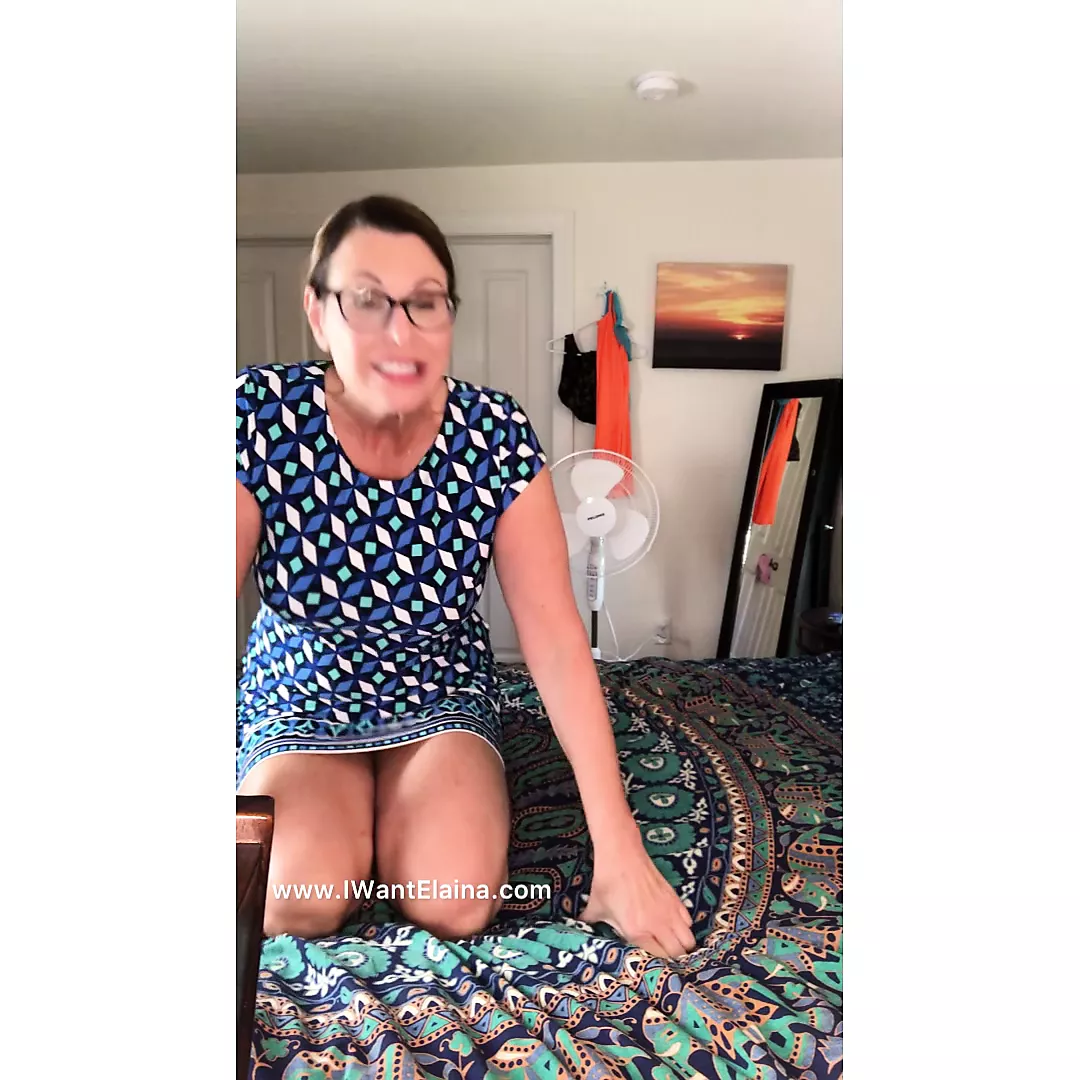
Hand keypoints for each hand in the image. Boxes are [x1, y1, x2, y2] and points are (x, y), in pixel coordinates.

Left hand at [580, 836, 695, 958]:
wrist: (621, 854)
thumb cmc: (606, 881)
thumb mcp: (595, 907)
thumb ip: (590, 925)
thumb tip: (578, 931)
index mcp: (637, 931)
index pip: (657, 959)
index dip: (655, 964)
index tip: (651, 964)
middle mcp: (657, 924)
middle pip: (677, 953)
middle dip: (671, 958)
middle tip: (662, 956)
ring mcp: (669, 911)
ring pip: (687, 940)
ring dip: (681, 944)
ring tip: (671, 944)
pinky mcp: (675, 899)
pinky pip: (688, 922)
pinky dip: (683, 927)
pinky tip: (672, 925)